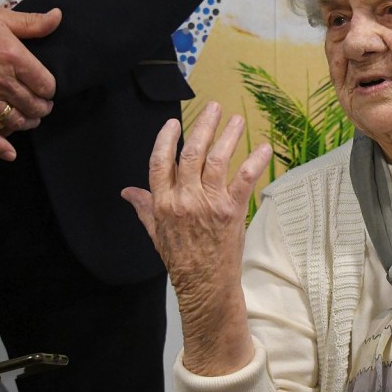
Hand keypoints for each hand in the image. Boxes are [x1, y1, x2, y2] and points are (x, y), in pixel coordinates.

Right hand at [0, 7, 59, 160]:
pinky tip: (10, 153)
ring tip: (29, 119)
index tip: (46, 88)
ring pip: (16, 119)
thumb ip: (32, 22)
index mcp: (15, 58)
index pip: (46, 84)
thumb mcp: (0, 18)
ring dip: (27, 123)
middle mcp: (2, 82)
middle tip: (41, 106)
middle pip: (34, 105)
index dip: (49, 89)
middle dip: (42, 108)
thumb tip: (58, 16)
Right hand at [121, 102, 271, 375]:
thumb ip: (144, 208)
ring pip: (217, 160)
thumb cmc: (181, 259)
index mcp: (163, 202)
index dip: (166, 139)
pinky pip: (244, 180)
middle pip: (191, 154)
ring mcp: (208, 204)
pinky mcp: (232, 211)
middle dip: (203, 127)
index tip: (174, 122)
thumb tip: (127, 191)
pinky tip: (264, 148)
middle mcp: (184, 199)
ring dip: (228, 136)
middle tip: (214, 108)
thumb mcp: (156, 233)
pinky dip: (255, 161)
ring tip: (237, 119)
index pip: (160, 163)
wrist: (204, 284)